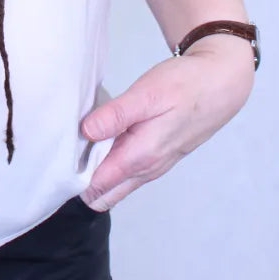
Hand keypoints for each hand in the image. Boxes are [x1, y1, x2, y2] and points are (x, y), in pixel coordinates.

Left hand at [78, 38, 254, 211]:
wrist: (220, 84)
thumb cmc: (184, 86)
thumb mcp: (146, 94)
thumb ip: (116, 115)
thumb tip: (85, 133)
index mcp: (140, 157)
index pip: (96, 187)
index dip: (73, 174)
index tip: (58, 151)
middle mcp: (146, 170)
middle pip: (103, 195)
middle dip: (81, 179)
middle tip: (67, 145)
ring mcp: (153, 166)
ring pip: (115, 184)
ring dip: (96, 169)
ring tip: (82, 137)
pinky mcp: (158, 157)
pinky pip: (127, 172)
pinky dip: (111, 160)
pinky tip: (104, 134)